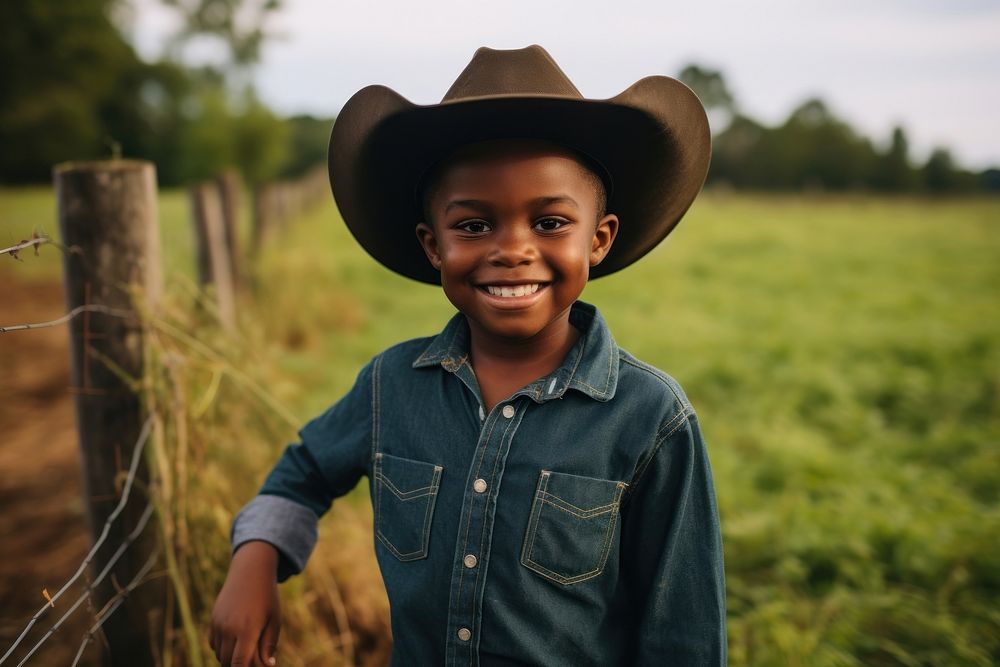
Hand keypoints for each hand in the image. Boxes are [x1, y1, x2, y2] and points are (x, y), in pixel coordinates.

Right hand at [210, 541, 281, 665]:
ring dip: (230, 657)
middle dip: (238, 665)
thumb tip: (268, 665)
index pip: (239, 663)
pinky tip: (235, 640)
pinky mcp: (213, 620)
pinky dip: (222, 648)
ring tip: (245, 647)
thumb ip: (269, 644)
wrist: (250, 572)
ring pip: (219, 654)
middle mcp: (229, 629)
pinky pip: (214, 644)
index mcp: (247, 630)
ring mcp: (218, 624)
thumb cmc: (267, 597)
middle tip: (251, 657)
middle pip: (227, 662)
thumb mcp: (274, 620)